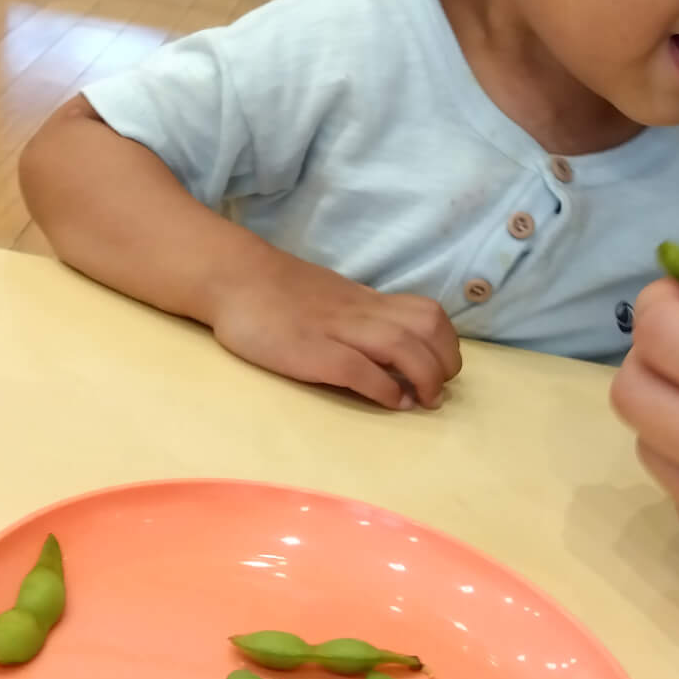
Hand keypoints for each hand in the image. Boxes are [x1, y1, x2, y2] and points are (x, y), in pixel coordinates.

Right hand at [207, 252, 461, 410]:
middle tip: (437, 390)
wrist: (232, 277)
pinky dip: (385, 390)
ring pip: (403, 347)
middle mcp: (359, 313)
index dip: (446, 344)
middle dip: (444, 363)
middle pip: (427, 328)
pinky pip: (359, 370)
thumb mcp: (331, 298)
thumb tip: (389, 349)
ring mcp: (335, 330)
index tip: (441, 368)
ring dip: (424, 379)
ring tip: (422, 402)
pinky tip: (390, 402)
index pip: (426, 313)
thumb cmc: (277, 292)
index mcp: (365, 301)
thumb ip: (359, 317)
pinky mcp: (310, 351)